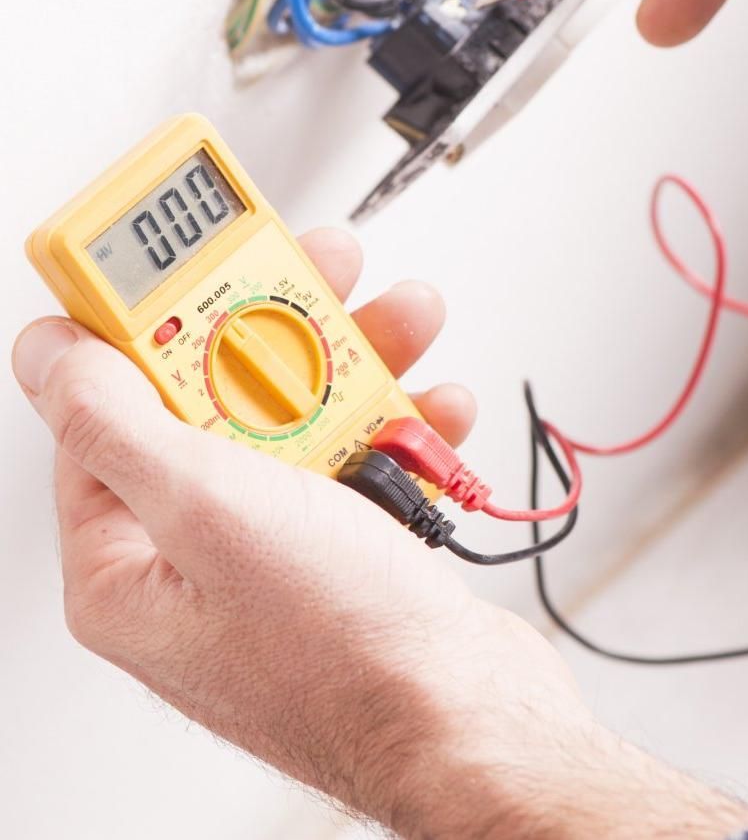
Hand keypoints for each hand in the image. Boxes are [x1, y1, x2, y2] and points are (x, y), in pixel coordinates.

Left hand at [13, 227, 747, 838]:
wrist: (469, 715)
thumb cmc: (341, 649)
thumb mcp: (209, 506)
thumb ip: (116, 419)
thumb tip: (48, 353)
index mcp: (129, 560)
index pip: (109, 409)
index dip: (150, 324)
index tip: (190, 261)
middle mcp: (195, 555)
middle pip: (219, 399)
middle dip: (280, 329)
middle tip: (322, 272)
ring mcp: (275, 551)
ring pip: (300, 417)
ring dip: (359, 360)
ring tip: (405, 320)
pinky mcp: (344, 548)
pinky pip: (358, 456)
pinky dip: (399, 422)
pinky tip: (432, 408)